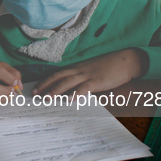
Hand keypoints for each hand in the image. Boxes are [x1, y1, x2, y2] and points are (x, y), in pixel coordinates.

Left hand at [31, 49, 146, 96]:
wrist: (125, 60)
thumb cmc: (109, 67)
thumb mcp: (92, 71)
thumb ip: (82, 79)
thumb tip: (71, 91)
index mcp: (77, 68)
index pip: (57, 73)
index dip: (45, 80)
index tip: (36, 87)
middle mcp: (80, 70)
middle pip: (58, 76)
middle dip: (45, 85)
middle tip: (35, 93)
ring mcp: (88, 75)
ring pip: (67, 82)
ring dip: (56, 90)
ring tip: (47, 98)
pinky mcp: (98, 81)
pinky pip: (84, 88)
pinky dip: (76, 94)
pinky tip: (69, 99)